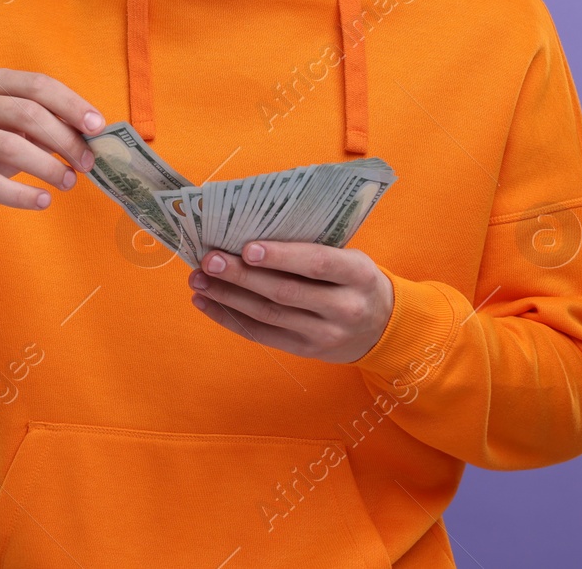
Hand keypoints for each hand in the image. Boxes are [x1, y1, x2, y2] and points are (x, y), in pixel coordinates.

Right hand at [0, 66, 103, 216]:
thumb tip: (92, 136)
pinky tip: (44, 201)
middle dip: (64, 139)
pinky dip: (21, 195)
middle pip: (27, 114)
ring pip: (9, 146)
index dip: (71, 104)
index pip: (37, 85)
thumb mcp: (17, 128)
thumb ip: (49, 125)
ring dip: (47, 167)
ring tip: (69, 182)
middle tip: (87, 163)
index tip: (98, 127)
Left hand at [187, 241, 393, 363]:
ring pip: (268, 315)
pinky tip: (206, 302)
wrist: (383, 327)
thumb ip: (312, 247)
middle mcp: (345, 307)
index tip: (246, 247)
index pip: (317, 263)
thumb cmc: (354, 279)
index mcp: (358, 275)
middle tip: (209, 260)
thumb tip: (250, 230)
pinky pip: (262, 335)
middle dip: (242, 275)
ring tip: (198, 278)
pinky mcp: (307, 351)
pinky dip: (230, 318)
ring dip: (228, 296)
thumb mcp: (350, 258)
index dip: (281, 256)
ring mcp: (326, 334)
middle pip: (285, 292)